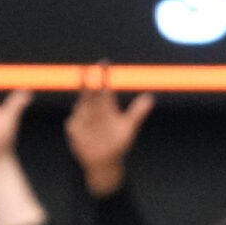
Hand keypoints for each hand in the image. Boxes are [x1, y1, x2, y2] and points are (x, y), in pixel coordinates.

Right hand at [65, 64, 155, 196]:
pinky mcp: (74, 129)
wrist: (105, 161)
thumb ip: (138, 112)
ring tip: (88, 91)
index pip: (104, 87)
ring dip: (84, 99)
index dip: (103, 75)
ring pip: (82, 105)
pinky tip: (81, 121)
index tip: (104, 62)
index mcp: (106, 106)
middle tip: (90, 70)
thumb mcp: (129, 127)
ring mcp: (82, 118)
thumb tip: (150, 97)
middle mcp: (93, 109)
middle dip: (90, 82)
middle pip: (91, 92)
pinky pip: (75, 122)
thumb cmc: (117, 142)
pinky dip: (78, 120)